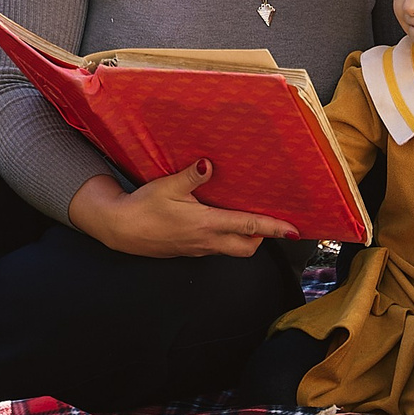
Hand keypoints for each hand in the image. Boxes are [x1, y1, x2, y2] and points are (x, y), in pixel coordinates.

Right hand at [68, 163, 296, 257]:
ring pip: (232, 250)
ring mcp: (198, 249)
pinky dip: (227, 239)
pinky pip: (217, 248)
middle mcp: (206, 241)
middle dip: (263, 238)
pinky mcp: (190, 250)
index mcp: (206, 224)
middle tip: (269, 220)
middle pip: (247, 247)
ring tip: (248, 219)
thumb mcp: (166, 186)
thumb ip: (190, 177)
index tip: (293, 230)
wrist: (120, 230)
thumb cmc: (143, 208)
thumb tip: (208, 164)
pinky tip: (220, 222)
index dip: (273, 228)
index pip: (248, 227)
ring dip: (245, 239)